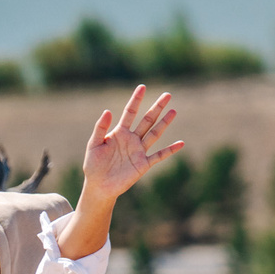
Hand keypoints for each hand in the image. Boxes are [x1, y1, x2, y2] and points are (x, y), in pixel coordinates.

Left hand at [80, 84, 181, 205]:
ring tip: (173, 111)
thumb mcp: (93, 145)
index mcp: (119, 133)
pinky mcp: (143, 164)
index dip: (136, 100)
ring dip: (164, 123)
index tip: (142, 87)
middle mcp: (132, 139)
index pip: (129, 113)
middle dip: (157, 107)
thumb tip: (107, 111)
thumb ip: (100, 128)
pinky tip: (181, 143)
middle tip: (167, 95)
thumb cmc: (93, 165)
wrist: (98, 186)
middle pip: (147, 120)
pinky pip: (159, 155)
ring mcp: (139, 151)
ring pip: (154, 134)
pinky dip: (170, 150)